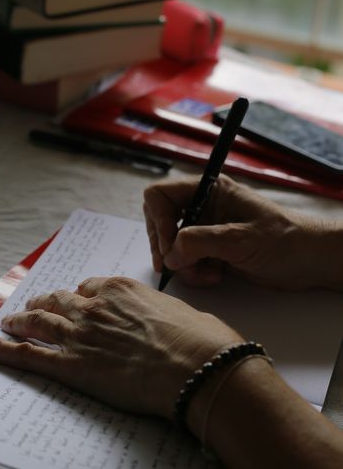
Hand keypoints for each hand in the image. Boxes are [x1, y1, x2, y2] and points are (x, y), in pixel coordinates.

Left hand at [0, 276, 241, 420]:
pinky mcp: (70, 365)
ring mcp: (78, 334)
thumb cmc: (204, 343)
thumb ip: (165, 312)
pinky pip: (24, 355)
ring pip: (37, 322)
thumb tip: (169, 320)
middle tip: (34, 308)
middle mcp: (94, 306)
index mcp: (122, 289)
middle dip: (44, 304)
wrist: (200, 370)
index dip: (81, 297)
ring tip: (6, 323)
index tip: (79, 302)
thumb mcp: (187, 313)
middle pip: (58, 301)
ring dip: (19, 321)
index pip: (90, 288)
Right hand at [144, 174, 342, 290]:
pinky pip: (186, 263)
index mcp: (209, 191)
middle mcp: (203, 209)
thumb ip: (201, 241)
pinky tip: (215, 277)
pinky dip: (194, 274)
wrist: (310, 261)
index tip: (169, 245)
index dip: (158, 220)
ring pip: (171, 248)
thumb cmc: (285, 238)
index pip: (160, 196)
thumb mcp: (240, 238)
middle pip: (161, 223)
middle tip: (175, 266)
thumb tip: (170, 254)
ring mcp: (206, 232)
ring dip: (182, 265)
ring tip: (205, 274)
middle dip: (166, 247)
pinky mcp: (211, 253)